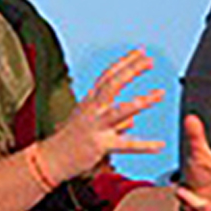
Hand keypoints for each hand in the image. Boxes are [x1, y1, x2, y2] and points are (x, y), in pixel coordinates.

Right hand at [37, 49, 166, 181]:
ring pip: (120, 110)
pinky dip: (145, 145)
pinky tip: (160, 145)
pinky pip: (126, 145)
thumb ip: (115, 120)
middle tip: (150, 61)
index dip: (125, 62)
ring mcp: (96, 126)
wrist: (51, 159)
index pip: (109, 75)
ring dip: (141, 101)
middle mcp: (93, 109)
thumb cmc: (70, 140)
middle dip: (131, 70)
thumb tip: (132, 121)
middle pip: (113, 84)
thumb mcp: (92, 123)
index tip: (141, 52)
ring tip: (160, 94)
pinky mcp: (100, 145)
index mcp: (91, 101)